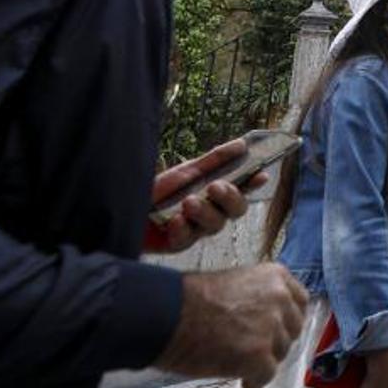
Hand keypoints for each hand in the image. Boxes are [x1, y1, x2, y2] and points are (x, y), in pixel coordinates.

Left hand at [145, 139, 268, 252]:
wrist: (126, 205)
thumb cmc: (159, 189)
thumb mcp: (187, 170)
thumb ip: (215, 160)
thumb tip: (242, 144)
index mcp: (216, 193)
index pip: (243, 189)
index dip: (254, 184)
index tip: (260, 175)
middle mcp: (212, 212)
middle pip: (236, 210)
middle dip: (230, 198)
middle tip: (215, 187)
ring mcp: (197, 230)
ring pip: (215, 225)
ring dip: (204, 212)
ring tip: (188, 202)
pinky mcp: (179, 244)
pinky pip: (188, 239)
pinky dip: (182, 229)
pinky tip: (173, 221)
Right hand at [155, 264, 308, 387]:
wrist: (169, 316)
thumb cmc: (191, 300)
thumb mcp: (236, 282)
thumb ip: (259, 296)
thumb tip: (270, 316)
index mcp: (275, 277)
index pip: (300, 301)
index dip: (289, 318)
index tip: (281, 328)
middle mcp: (279, 299)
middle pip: (293, 329)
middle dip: (277, 341)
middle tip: (257, 349)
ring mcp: (271, 327)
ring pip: (281, 353)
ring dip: (265, 360)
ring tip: (242, 362)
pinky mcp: (259, 355)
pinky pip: (267, 374)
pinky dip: (256, 380)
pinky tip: (244, 379)